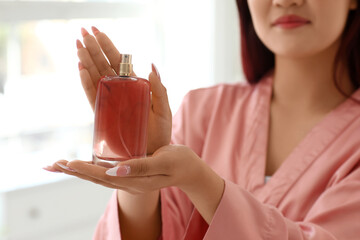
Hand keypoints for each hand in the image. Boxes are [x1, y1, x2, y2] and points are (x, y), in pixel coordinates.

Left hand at [45, 145, 224, 222]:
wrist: (188, 169)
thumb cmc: (179, 162)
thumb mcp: (164, 161)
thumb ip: (141, 166)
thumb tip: (115, 169)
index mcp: (136, 181)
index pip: (105, 176)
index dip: (85, 169)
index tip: (68, 163)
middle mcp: (129, 184)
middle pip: (96, 179)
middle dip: (74, 171)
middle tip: (53, 164)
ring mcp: (128, 181)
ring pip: (98, 178)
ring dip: (77, 172)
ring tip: (59, 165)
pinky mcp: (129, 175)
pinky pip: (105, 174)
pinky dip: (89, 169)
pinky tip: (80, 166)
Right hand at [76, 27, 171, 153]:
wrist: (151, 153)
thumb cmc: (160, 132)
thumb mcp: (163, 110)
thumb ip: (159, 90)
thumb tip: (152, 66)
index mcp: (134, 87)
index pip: (119, 62)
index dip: (108, 46)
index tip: (98, 31)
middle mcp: (120, 92)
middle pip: (104, 66)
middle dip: (94, 49)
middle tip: (83, 32)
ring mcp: (110, 102)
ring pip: (96, 77)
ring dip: (87, 61)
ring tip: (78, 46)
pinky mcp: (103, 115)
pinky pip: (92, 96)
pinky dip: (86, 83)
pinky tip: (81, 69)